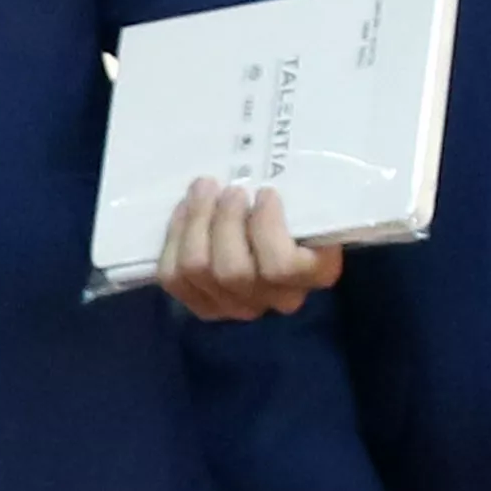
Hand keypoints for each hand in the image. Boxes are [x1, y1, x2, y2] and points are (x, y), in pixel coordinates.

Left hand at [161, 177, 342, 320]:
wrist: (281, 227)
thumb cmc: (304, 207)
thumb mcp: (315, 199)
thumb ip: (305, 195)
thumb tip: (268, 183)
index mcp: (316, 274)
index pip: (282, 266)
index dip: (266, 226)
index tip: (266, 193)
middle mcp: (278, 299)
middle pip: (233, 271)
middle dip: (224, 221)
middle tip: (229, 189)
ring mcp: (238, 307)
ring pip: (199, 270)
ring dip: (196, 222)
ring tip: (205, 189)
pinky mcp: (204, 304)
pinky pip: (174, 275)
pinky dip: (174, 237)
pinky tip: (186, 209)